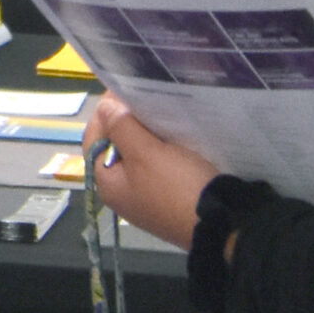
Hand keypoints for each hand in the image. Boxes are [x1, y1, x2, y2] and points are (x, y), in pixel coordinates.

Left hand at [81, 93, 219, 251]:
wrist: (220, 223)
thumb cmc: (177, 187)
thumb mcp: (146, 153)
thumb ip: (122, 128)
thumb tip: (106, 107)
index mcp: (107, 182)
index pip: (93, 138)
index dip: (104, 112)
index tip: (122, 88)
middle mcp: (121, 191)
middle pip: (115, 146)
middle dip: (126, 121)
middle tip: (144, 96)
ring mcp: (145, 195)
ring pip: (138, 155)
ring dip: (146, 133)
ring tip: (160, 110)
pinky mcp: (167, 196)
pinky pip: (158, 166)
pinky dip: (162, 147)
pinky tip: (175, 134)